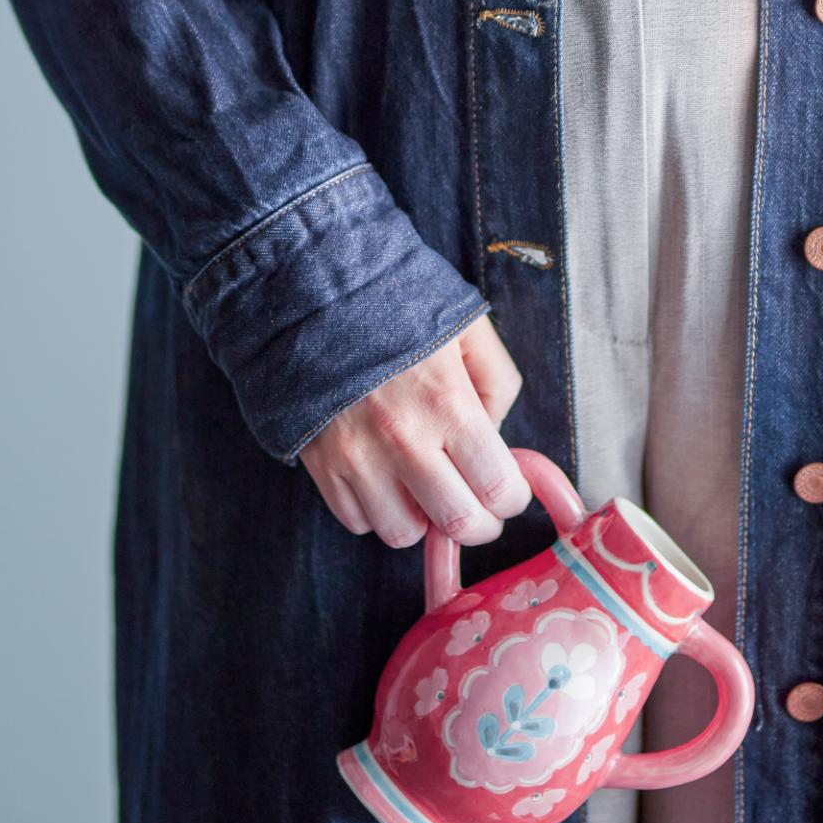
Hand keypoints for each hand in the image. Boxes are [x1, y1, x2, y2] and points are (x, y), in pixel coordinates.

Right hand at [300, 314, 530, 547]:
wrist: (309, 288)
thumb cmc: (394, 301)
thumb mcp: (467, 326)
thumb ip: (497, 384)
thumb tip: (497, 438)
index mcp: (448, 402)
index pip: (499, 489)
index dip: (513, 498)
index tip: (508, 488)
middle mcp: (403, 439)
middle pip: (458, 524)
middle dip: (480, 523)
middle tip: (478, 505)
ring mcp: (356, 457)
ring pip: (404, 534)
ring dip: (422, 519)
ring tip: (422, 486)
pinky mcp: (320, 464)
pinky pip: (357, 521)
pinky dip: (376, 511)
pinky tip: (383, 478)